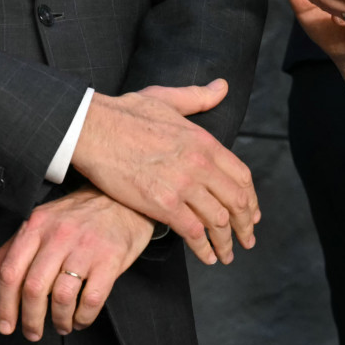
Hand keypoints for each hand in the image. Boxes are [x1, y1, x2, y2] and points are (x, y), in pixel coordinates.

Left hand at [0, 188, 153, 340]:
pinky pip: (91, 300)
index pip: (11, 271)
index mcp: (36, 226)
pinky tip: (80, 319)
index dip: (4, 305)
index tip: (5, 325)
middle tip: (32, 333)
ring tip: (61, 325)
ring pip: (61, 297)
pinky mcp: (110, 259)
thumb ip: (9, 252)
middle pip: (33, 288)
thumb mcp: (39, 225)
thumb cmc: (78, 216)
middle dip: (30, 319)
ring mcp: (85, 248)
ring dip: (58, 321)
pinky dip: (83, 318)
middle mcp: (58, 235)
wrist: (121, 200)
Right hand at [70, 80, 258, 265]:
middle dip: (245, 225)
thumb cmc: (124, 113)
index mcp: (204, 141)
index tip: (251, 213)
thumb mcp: (166, 98)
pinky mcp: (164, 204)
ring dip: (227, 242)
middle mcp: (200, 164)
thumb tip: (222, 87)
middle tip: (247, 240)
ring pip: (218, 220)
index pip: (241, 175)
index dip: (250, 198)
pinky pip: (194, 232)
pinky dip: (204, 248)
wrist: (93, 129)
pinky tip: (207, 257)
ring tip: (227, 255)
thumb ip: (197, 97)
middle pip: (236, 201)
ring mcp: (183, 185)